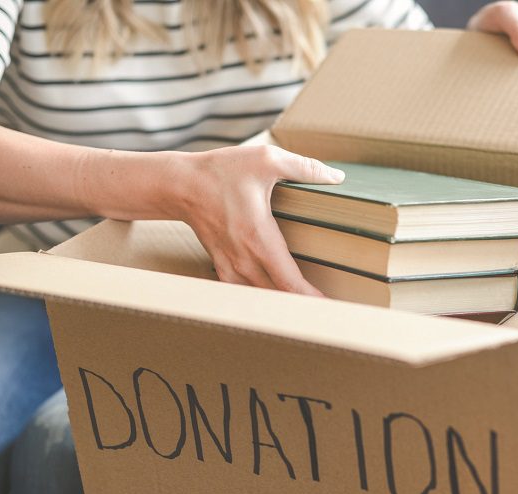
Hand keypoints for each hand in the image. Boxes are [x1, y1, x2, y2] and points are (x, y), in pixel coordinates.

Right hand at [171, 145, 343, 295]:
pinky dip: (260, 298)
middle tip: (326, 310)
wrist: (180, 185)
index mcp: (259, 239)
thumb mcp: (266, 160)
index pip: (290, 283)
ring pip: (261, 298)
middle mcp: (245, 260)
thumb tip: (336, 177)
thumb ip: (304, 168)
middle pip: (278, 297)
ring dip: (281, 304)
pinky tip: (273, 297)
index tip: (329, 307)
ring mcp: (231, 266)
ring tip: (303, 307)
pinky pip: (243, 293)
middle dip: (301, 306)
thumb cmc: (221, 172)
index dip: (311, 298)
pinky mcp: (222, 266)